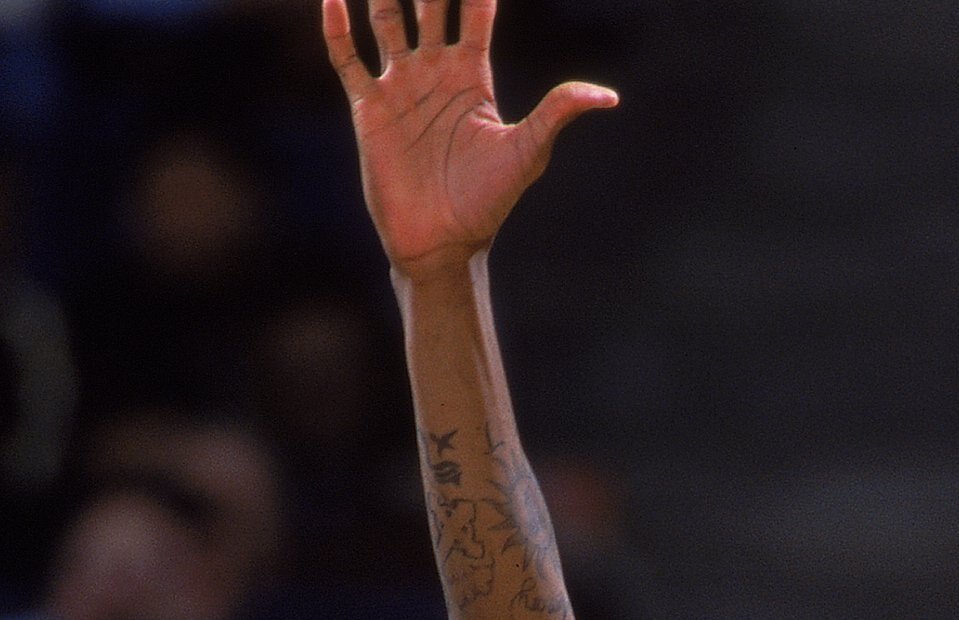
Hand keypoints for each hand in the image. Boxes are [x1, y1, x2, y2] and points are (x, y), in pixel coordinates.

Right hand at [322, 0, 616, 281]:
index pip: (475, 13)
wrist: (443, 243)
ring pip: (385, 19)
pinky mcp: (369, 107)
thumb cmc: (487, 202)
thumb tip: (609, 96)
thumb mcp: (527, 153)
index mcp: (471, 76)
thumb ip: (557, 114)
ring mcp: (400, 87)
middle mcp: (434, 72)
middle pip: (428, 4)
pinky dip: (337, 27)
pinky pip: (347, 57)